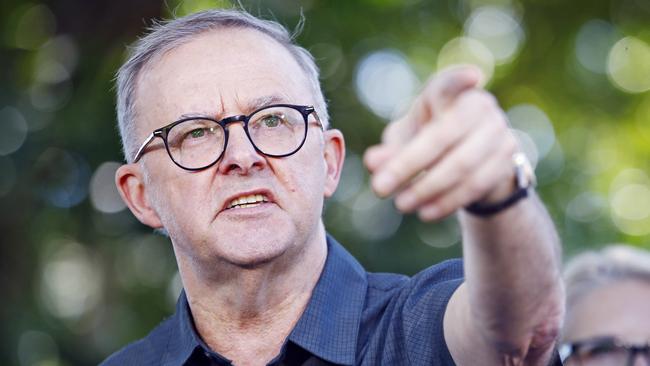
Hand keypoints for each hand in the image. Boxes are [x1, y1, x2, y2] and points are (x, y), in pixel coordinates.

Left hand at [363, 65, 519, 220]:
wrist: (471, 164)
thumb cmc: (428, 142)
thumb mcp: (404, 143)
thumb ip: (388, 150)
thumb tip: (373, 162)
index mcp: (448, 93)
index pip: (453, 82)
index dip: (461, 79)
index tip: (473, 76)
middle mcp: (479, 107)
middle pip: (444, 134)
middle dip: (408, 164)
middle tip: (379, 188)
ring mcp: (498, 132)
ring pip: (462, 164)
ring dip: (426, 188)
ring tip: (400, 205)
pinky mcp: (506, 160)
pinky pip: (475, 185)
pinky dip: (447, 201)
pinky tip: (425, 212)